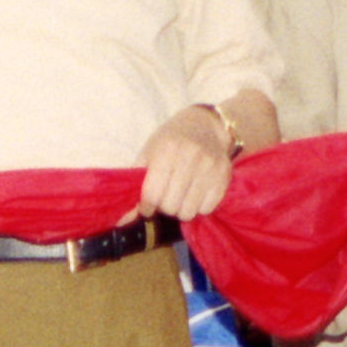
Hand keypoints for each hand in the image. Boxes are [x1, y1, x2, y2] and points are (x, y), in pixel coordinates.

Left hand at [136, 105, 237, 223]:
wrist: (204, 126)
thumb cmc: (169, 141)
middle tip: (165, 197)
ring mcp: (210, 167)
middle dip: (163, 207)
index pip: (152, 194)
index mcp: (166, 150)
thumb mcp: (148, 155)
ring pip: (188, 212)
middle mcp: (190, 157)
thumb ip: (135, 186)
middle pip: (170, 206)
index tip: (146, 205)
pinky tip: (195, 193)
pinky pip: (206, 209)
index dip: (146, 206)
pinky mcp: (224, 176)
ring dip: (180, 209)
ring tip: (180, 195)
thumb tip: (122, 220)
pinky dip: (198, 207)